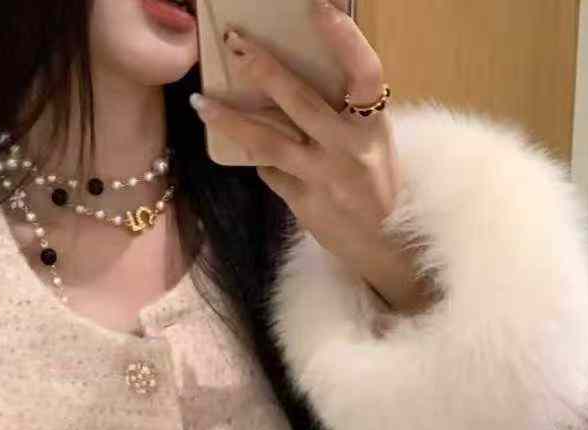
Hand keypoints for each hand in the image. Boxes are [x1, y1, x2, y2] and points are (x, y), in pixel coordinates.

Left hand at [190, 0, 435, 314]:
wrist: (386, 247)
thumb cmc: (379, 185)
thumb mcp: (375, 142)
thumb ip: (347, 112)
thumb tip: (300, 73)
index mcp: (375, 126)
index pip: (365, 73)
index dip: (344, 38)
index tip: (319, 7)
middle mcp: (350, 150)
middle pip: (300, 101)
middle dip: (264, 68)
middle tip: (234, 43)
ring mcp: (324, 178)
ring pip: (269, 142)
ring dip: (230, 119)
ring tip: (200, 102)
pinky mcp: (304, 203)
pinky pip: (270, 171)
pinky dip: (257, 156)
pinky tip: (242, 145)